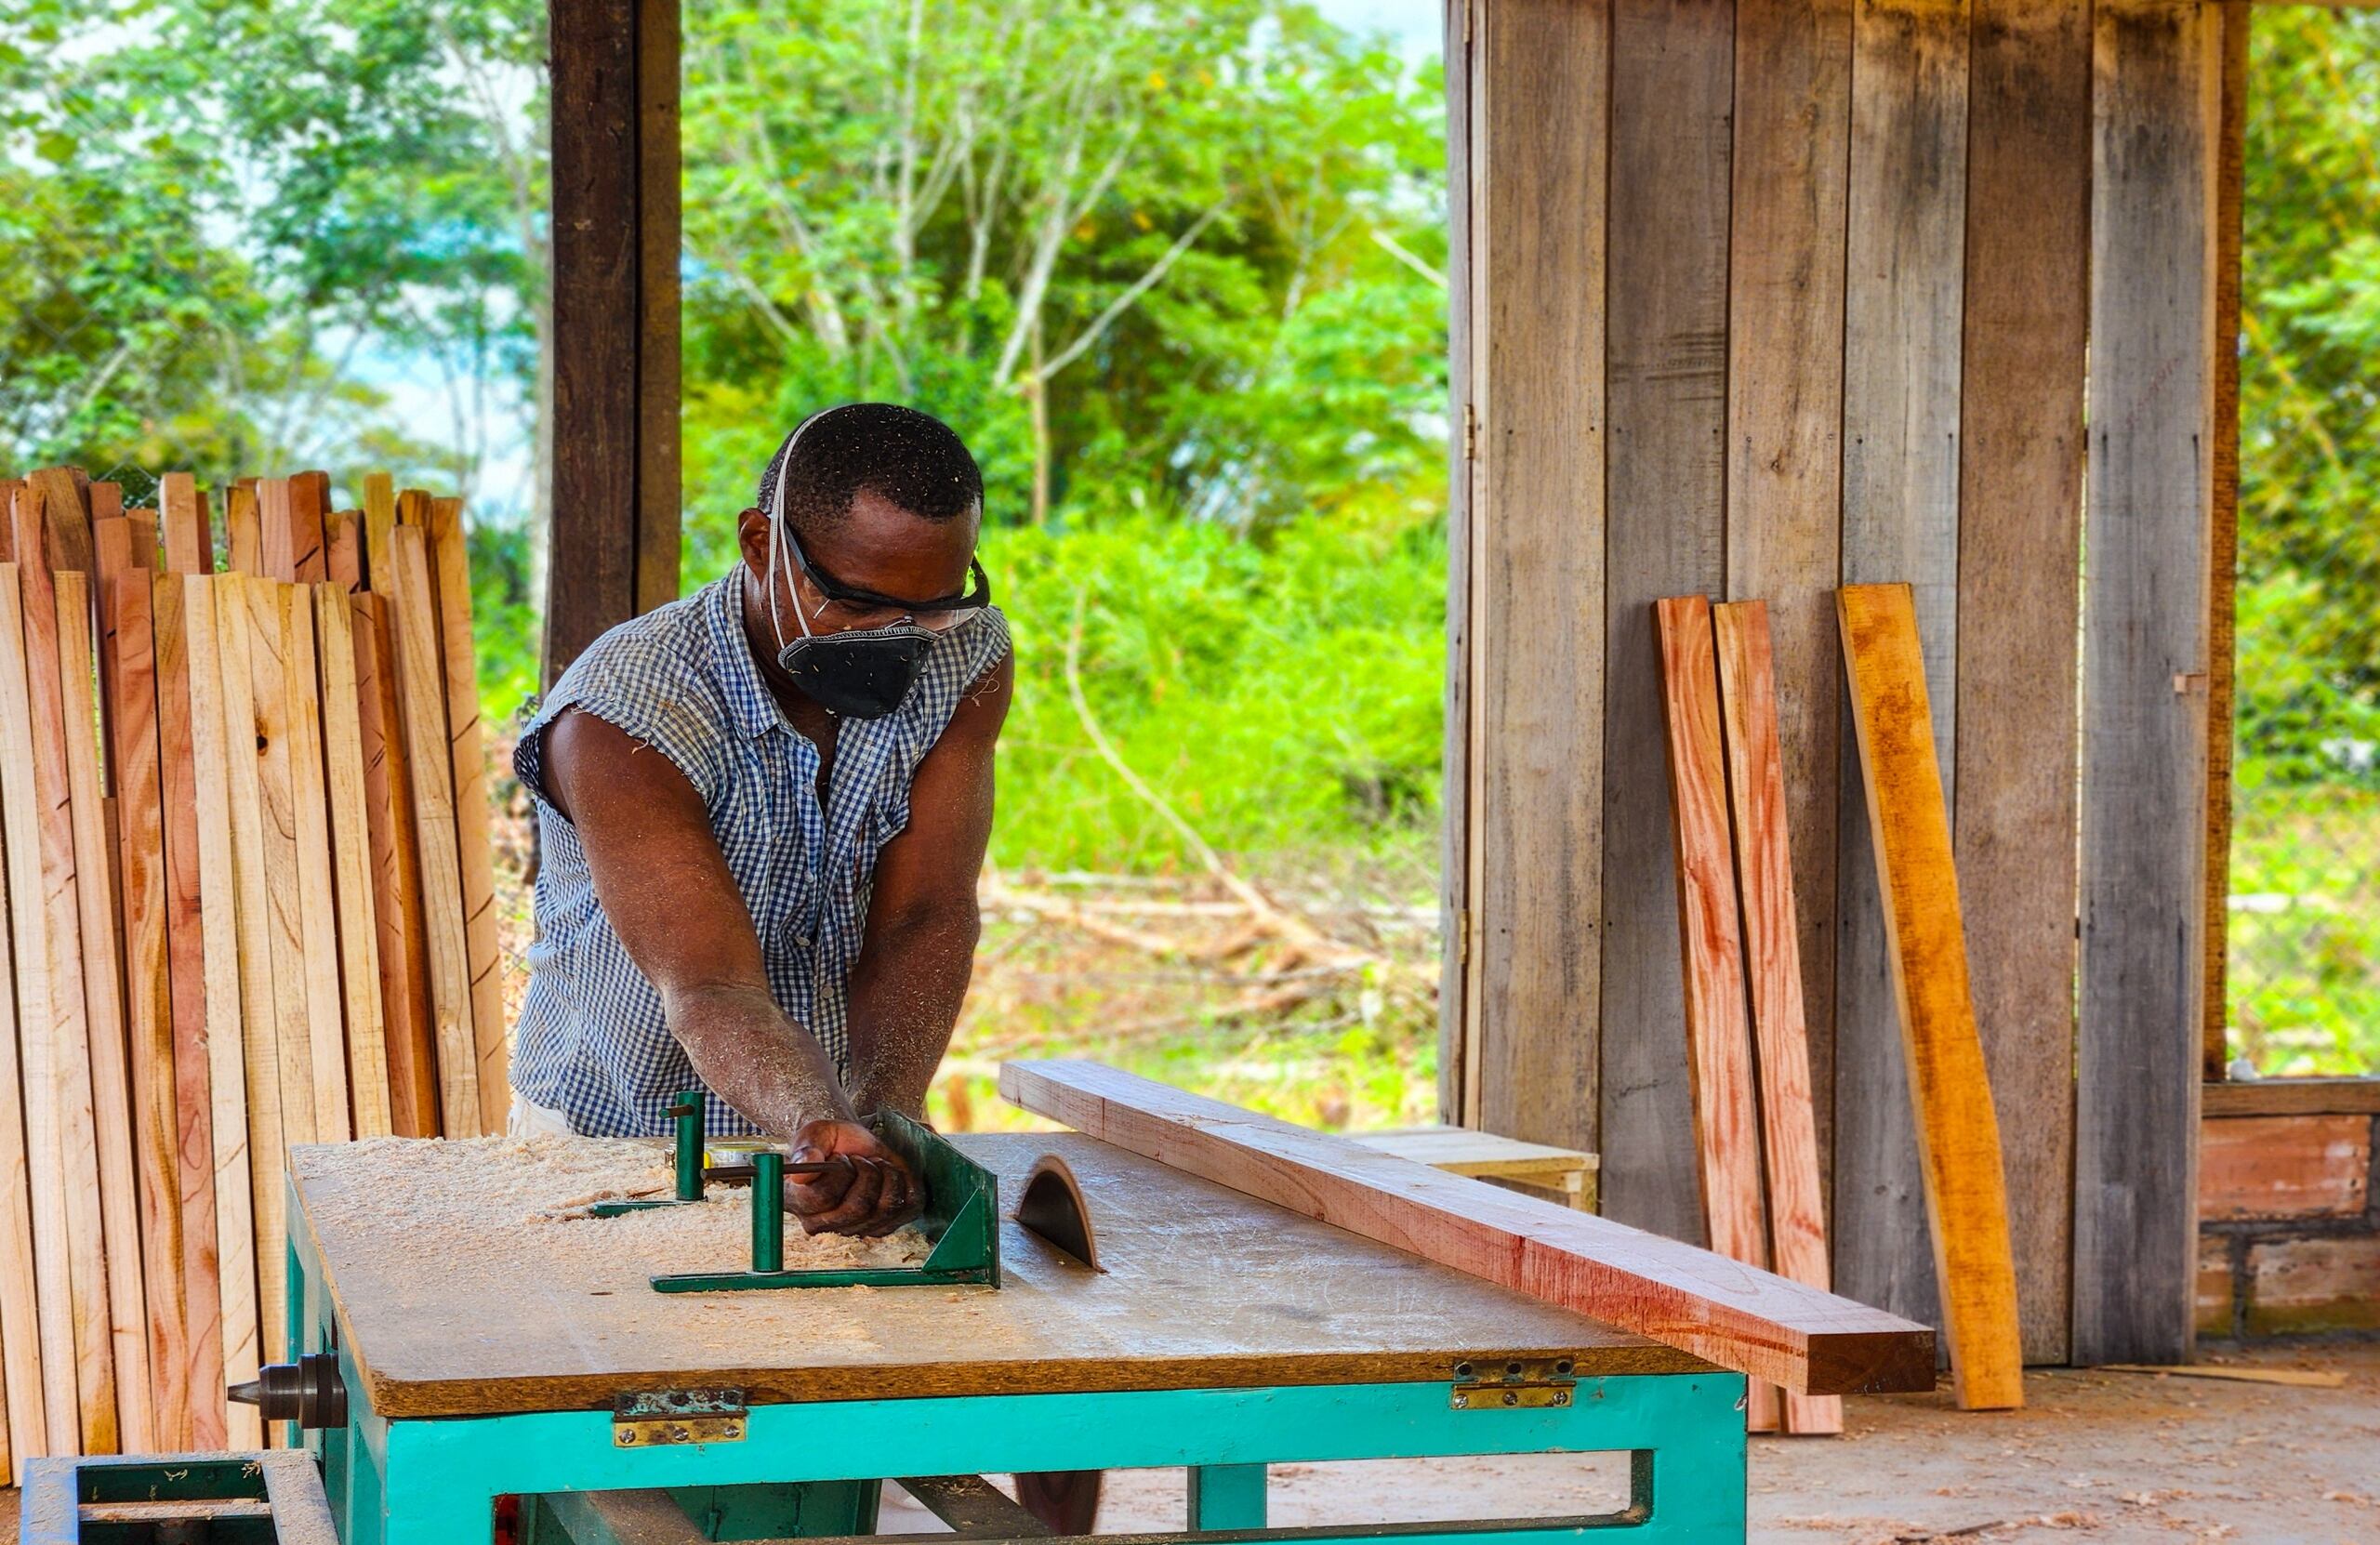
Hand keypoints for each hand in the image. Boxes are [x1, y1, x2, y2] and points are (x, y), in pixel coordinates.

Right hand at [785, 1119, 923, 1236]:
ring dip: (887, 1175)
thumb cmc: (829, 1142)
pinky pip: (908, 1207)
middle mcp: (823, 1223)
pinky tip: (889, 1173)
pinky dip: (905, 1183)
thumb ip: (807, 1149)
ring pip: (885, 1208)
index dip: (839, 1171)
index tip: (840, 1156)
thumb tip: (803, 1169)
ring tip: (874, 1163)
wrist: (851, 1146)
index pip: (823, 1197)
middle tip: (860, 1159)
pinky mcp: (884, 1226)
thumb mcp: (815, 1134)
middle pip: (857, 1208)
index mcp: (798, 1201)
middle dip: (866, 1172)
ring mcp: (854, 1229)